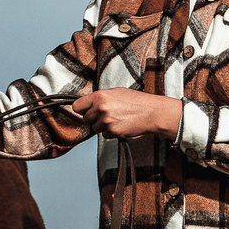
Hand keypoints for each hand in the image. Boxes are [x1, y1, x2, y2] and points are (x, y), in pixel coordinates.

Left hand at [70, 88, 184, 139]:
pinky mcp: (113, 131)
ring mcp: (106, 121)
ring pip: (95, 128)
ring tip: (116, 119)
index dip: (82, 110)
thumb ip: (100, 98)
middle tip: (105, 116)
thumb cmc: (137, 101)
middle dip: (93, 119)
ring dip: (102, 126)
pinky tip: (120, 125)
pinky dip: (111, 132)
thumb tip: (89, 104)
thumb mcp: (116, 92)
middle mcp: (101, 108)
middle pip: (85, 119)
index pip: (77, 106)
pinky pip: (105, 135)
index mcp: (99, 96)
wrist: (152, 112)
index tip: (85, 111)